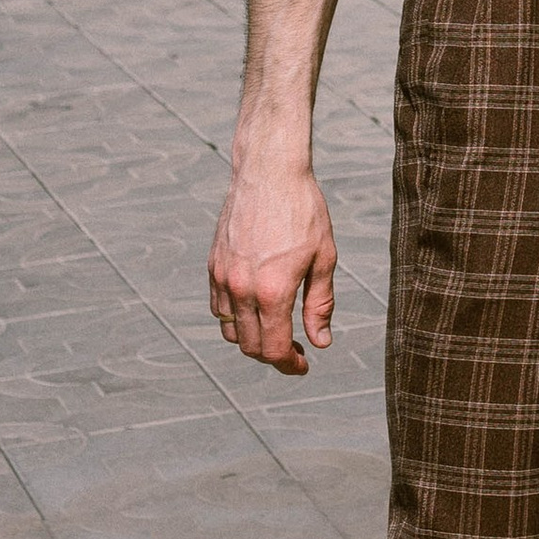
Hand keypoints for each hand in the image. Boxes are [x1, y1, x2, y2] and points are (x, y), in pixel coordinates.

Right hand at [207, 156, 337, 374]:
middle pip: (250, 346)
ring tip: (276, 328)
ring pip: (230, 330)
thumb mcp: (324, 258)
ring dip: (252, 338)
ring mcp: (223, 278)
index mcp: (272, 291)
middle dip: (273, 355)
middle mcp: (241, 289)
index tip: (303, 365)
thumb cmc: (304, 212)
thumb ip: (320, 304)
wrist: (269, 173)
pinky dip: (234, 318)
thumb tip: (320, 342)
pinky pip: (218, 307)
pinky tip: (256, 308)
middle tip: (296, 350)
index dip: (289, 365)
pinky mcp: (214, 265)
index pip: (274, 349)